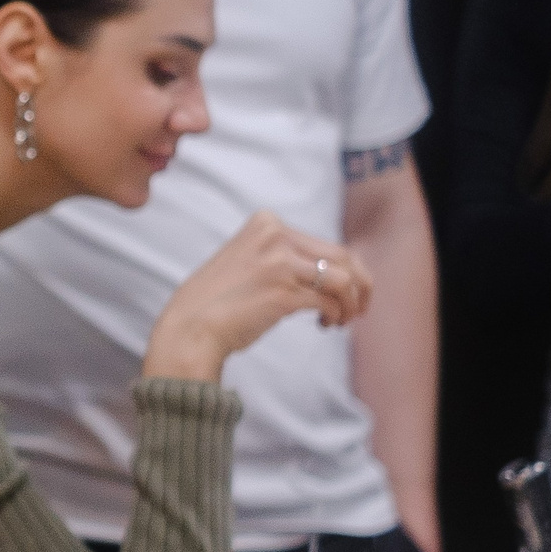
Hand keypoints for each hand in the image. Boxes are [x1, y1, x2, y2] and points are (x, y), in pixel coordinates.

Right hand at [142, 210, 371, 382]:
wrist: (190, 328)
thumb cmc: (216, 301)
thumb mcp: (246, 260)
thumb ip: (280, 255)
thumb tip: (327, 269)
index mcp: (265, 223)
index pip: (323, 243)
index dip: (344, 268)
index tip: (343, 290)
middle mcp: (275, 237)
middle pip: (342, 257)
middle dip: (361, 284)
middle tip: (360, 307)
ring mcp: (279, 264)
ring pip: (342, 279)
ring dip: (351, 303)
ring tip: (342, 320)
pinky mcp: (283, 293)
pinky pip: (329, 302)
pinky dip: (335, 315)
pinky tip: (325, 325)